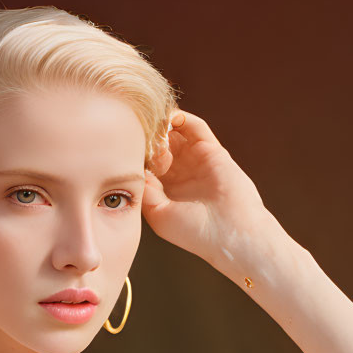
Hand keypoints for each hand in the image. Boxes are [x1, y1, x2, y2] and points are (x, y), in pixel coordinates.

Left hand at [141, 109, 277, 272]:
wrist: (228, 233)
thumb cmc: (193, 231)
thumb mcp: (157, 211)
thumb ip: (144, 187)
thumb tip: (133, 162)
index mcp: (164, 188)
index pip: (145, 161)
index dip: (134, 152)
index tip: (123, 148)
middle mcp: (180, 172)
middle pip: (158, 143)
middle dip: (146, 135)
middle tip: (137, 132)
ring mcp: (196, 160)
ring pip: (175, 132)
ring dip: (161, 125)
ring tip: (151, 124)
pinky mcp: (212, 150)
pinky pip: (195, 127)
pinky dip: (181, 118)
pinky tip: (168, 119)